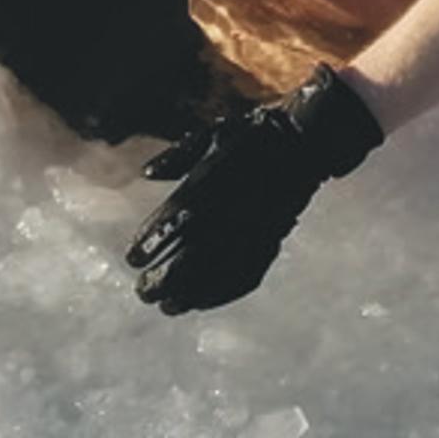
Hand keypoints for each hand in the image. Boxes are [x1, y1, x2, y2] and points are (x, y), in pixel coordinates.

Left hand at [127, 65, 383, 314]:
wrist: (307, 140)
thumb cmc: (252, 135)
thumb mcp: (215, 132)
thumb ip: (180, 154)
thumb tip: (146, 173)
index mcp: (218, 174)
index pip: (180, 214)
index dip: (154, 239)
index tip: (131, 259)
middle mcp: (237, 203)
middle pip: (196, 250)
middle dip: (167, 276)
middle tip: (142, 292)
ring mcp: (258, 224)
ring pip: (221, 268)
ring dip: (192, 292)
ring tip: (167, 306)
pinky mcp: (274, 237)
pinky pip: (249, 272)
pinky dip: (224, 292)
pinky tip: (202, 303)